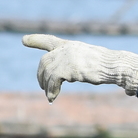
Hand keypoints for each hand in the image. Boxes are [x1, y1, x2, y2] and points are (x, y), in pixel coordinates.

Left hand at [22, 34, 137, 102]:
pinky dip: (50, 91)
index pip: (49, 40)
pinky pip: (52, 81)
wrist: (114, 66)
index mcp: (70, 45)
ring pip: (47, 72)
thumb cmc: (106, 65)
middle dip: (41, 75)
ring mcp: (66, 57)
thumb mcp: (88, 60)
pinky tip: (52, 98)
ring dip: (46, 86)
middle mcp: (66, 49)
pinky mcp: (67, 68)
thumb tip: (69, 75)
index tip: (23, 40)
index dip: (36, 40)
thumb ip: (75, 64)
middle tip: (43, 87)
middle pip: (44, 61)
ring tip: (49, 95)